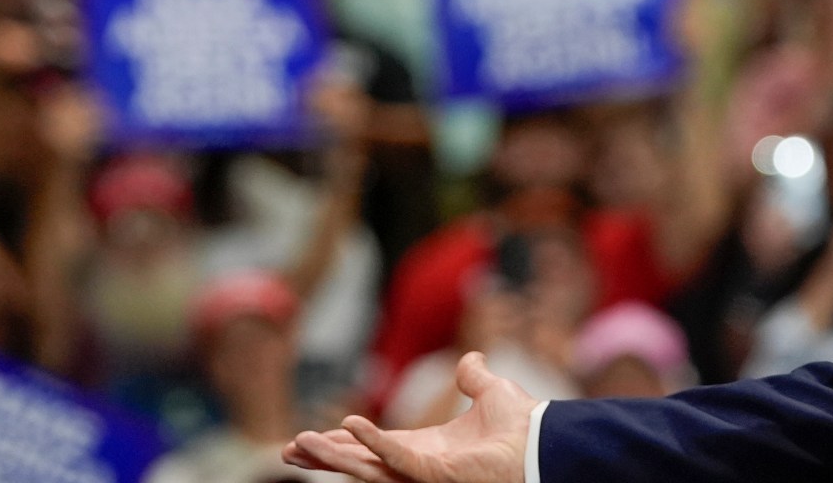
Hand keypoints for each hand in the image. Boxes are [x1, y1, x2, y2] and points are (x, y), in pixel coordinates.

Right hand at [286, 351, 532, 482]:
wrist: (543, 441)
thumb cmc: (522, 427)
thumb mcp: (491, 393)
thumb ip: (475, 379)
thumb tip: (472, 361)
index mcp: (426, 449)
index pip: (374, 448)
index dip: (343, 442)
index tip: (312, 436)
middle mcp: (419, 465)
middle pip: (360, 464)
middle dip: (324, 458)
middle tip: (289, 450)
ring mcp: (424, 473)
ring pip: (367, 468)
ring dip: (333, 456)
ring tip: (299, 444)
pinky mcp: (435, 474)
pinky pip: (397, 458)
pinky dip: (372, 443)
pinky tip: (349, 426)